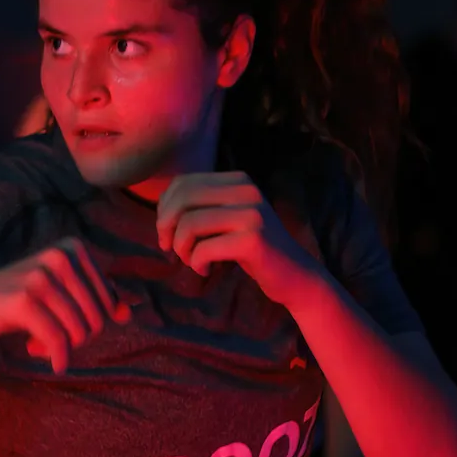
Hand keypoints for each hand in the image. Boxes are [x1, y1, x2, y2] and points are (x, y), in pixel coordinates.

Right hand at [0, 237, 130, 373]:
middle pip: (98, 318)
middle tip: (49, 337)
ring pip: (80, 332)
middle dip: (78, 337)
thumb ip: (94, 299)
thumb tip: (127, 313)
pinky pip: (58, 341)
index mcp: (72, 248)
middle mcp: (59, 256)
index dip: (91, 322)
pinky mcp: (24, 301)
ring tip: (39, 342)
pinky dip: (58, 358)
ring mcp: (40, 276)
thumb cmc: (16, 302)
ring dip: (63, 347)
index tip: (64, 323)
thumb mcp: (58, 294)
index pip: (109, 301)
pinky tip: (50, 361)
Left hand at [155, 171, 313, 290]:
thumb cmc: (254, 249)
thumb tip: (161, 207)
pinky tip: (205, 269)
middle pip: (183, 198)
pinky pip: (204, 249)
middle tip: (169, 247)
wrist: (295, 276)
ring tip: (190, 260)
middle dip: (166, 225)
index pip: (184, 182)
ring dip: (181, 247)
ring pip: (190, 223)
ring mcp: (251, 214)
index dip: (165, 207)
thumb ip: (202, 206)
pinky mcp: (253, 240)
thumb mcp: (228, 218)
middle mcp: (246, 190)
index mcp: (238, 180)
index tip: (167, 232)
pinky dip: (196, 262)